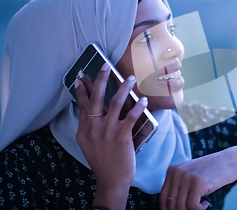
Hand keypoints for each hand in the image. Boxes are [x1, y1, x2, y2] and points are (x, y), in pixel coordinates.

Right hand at [74, 63, 147, 206]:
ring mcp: (107, 132)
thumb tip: (92, 112)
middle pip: (96, 99)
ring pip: (115, 104)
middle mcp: (93, 129)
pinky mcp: (122, 137)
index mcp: (84, 130)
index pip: (82, 105)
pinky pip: (131, 117)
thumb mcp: (89, 144)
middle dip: (100, 80)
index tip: (81, 77)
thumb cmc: (102, 162)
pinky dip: (138, 107)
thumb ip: (90, 128)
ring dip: (123, 88)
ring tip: (130, 79)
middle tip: (105, 67)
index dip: (82, 90)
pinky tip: (143, 100)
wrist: (111, 180)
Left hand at [159, 148, 236, 209]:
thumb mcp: (191, 175)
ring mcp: (187, 177)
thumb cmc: (211, 170)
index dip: (169, 209)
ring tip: (201, 206)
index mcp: (173, 170)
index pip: (163, 197)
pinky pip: (193, 206)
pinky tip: (207, 203)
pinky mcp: (198, 183)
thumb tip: (171, 207)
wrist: (229, 160)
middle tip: (194, 209)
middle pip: (171, 204)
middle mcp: (177, 172)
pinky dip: (200, 209)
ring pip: (181, 207)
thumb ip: (180, 186)